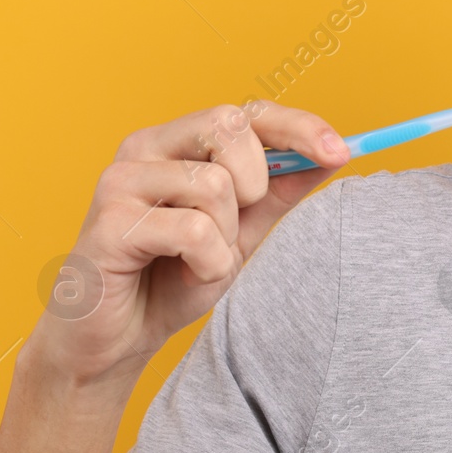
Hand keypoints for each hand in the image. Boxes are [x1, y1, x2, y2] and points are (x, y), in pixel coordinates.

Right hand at [30, 100, 349, 387]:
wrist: (115, 340)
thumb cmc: (173, 279)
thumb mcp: (242, 231)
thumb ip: (280, 190)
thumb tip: (336, 154)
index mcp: (176, 142)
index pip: (246, 112)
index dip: (298, 126)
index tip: (342, 152)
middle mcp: (144, 148)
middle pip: (230, 128)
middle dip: (255, 184)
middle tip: (232, 228)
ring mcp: (120, 180)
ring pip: (215, 185)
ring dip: (226, 237)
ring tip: (198, 260)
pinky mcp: (109, 221)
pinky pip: (194, 231)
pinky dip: (207, 264)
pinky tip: (184, 275)